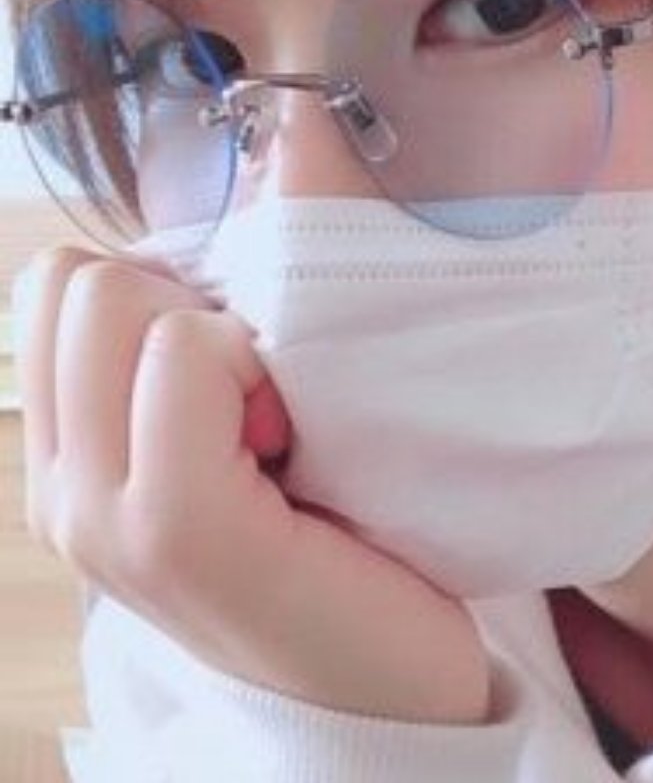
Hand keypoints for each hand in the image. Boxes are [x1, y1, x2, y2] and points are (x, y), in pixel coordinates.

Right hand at [13, 246, 488, 723]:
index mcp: (71, 461)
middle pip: (78, 279)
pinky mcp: (179, 532)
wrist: (387, 683)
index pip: (55, 283)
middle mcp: (66, 489)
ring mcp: (106, 517)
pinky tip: (293, 440)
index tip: (238, 361)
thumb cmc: (335, 538)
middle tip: (259, 395)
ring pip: (117, 299)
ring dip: (221, 331)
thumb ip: (203, 346)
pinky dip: (250, 364)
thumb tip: (260, 180)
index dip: (160, 289)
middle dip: (184, 304)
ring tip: (277, 422)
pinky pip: (184, 357)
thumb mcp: (247, 430)